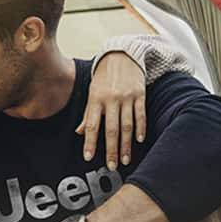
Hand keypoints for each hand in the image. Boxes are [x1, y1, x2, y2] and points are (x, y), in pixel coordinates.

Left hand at [79, 51, 147, 169]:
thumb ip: (88, 113)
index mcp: (96, 99)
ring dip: (126, 145)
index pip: (92, 125)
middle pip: (111, 129)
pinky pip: (141, 114)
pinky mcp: (140, 94)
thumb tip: (80, 132)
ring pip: (127, 125)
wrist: (122, 55)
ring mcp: (127, 97)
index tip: (88, 157)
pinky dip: (141, 128)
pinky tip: (139, 141)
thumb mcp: (92, 92)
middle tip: (111, 166)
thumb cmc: (104, 77)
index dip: (90, 142)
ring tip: (125, 160)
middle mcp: (111, 99)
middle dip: (111, 149)